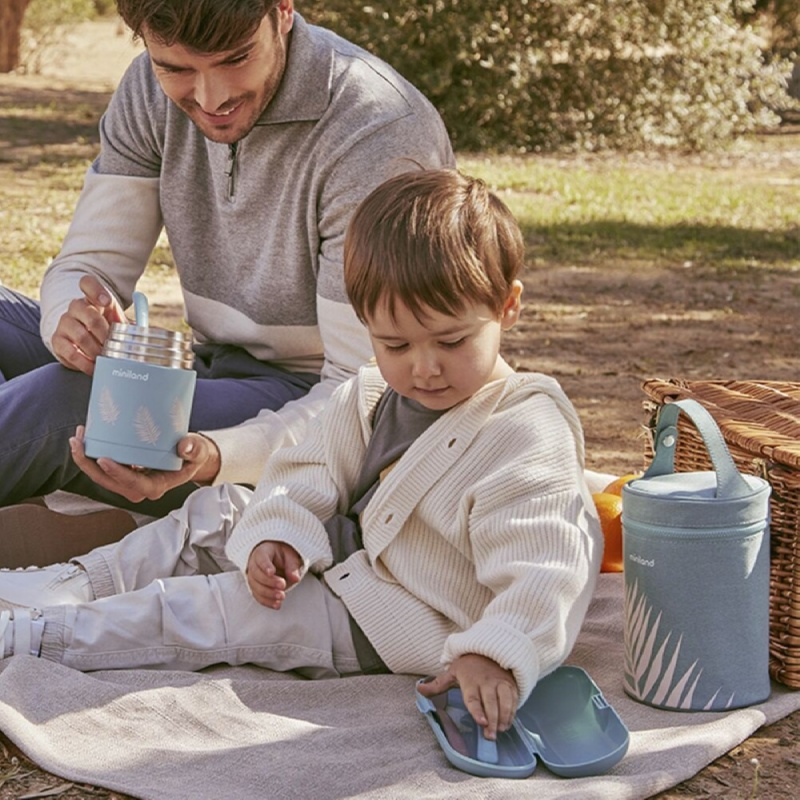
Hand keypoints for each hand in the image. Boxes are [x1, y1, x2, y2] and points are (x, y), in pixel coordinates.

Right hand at [51, 275, 126, 374]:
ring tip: (106, 358)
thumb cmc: (106, 329)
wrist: (84, 342)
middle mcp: (76, 307)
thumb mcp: (119, 323)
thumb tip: (158, 331)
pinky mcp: (57, 340)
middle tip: (113, 346)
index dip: (96, 290)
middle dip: (105, 333)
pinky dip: (85, 363)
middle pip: (89, 314)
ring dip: (97, 350)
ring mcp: (64, 323)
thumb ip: (134, 324)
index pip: (87, 283)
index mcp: (92, 298)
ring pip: (81, 336)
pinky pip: (71, 353)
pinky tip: (94, 367)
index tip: (107, 302)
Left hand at [70, 426, 221, 502]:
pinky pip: (103, 469)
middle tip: (78, 442)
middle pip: (109, 482)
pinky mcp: (124, 473)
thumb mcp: (198, 452)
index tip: (103, 459)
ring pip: (102, 476)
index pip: (134, 484)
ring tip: (78, 437)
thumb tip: (184, 446)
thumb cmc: (193, 455)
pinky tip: (86, 438)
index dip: (117, 474)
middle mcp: (139, 488)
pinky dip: (92, 455)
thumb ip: (194, 449)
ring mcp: (129, 482)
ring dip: (85, 459)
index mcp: (156, 487)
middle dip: (89, 465)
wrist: (190, 458)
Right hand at [246, 541, 303, 608]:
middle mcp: (254, 564)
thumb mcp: (291, 556)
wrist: (277, 560)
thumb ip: (292, 566)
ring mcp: (253, 577)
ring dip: (268, 594)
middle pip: (257, 574)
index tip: (271, 572)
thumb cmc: (283, 556)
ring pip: (255, 587)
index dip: (265, 565)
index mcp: (262, 552)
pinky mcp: (255, 588)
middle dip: (269, 582)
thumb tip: (295, 578)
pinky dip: (267, 602)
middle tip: (283, 585)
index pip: (261, 558)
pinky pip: (258, 596)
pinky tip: (277, 604)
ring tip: (282, 596)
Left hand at [416, 654, 517, 740]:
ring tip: (500, 731)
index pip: (473, 698)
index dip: (478, 711)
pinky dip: (512, 712)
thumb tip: (418, 690)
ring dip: (504, 717)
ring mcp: (500, 683)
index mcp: (470, 681)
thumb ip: (437, 685)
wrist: (488, 649)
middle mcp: (486, 682)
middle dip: (492, 721)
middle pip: (490, 703)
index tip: (482, 722)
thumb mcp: (452, 672)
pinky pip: (514, 699)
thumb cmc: (468, 665)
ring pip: (505, 701)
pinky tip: (508, 723)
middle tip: (490, 736)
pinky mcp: (510, 684)